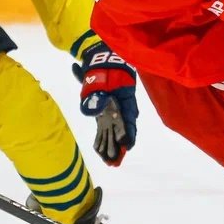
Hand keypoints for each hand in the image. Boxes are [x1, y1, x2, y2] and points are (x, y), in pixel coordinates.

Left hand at [73, 43, 137, 165]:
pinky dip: (104, 141)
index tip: (127, 144)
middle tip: (115, 162)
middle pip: (123, 129)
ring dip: (112, 147)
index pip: (129, 118)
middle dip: (119, 146)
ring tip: (109, 162)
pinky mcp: (106, 115)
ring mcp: (115, 112)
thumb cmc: (101, 70)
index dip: (128, 132)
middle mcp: (122, 108)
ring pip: (115, 132)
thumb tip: (94, 111)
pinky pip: (107, 130)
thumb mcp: (96, 80)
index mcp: (124, 99)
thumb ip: (95, 95)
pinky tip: (100, 152)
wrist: (102, 61)